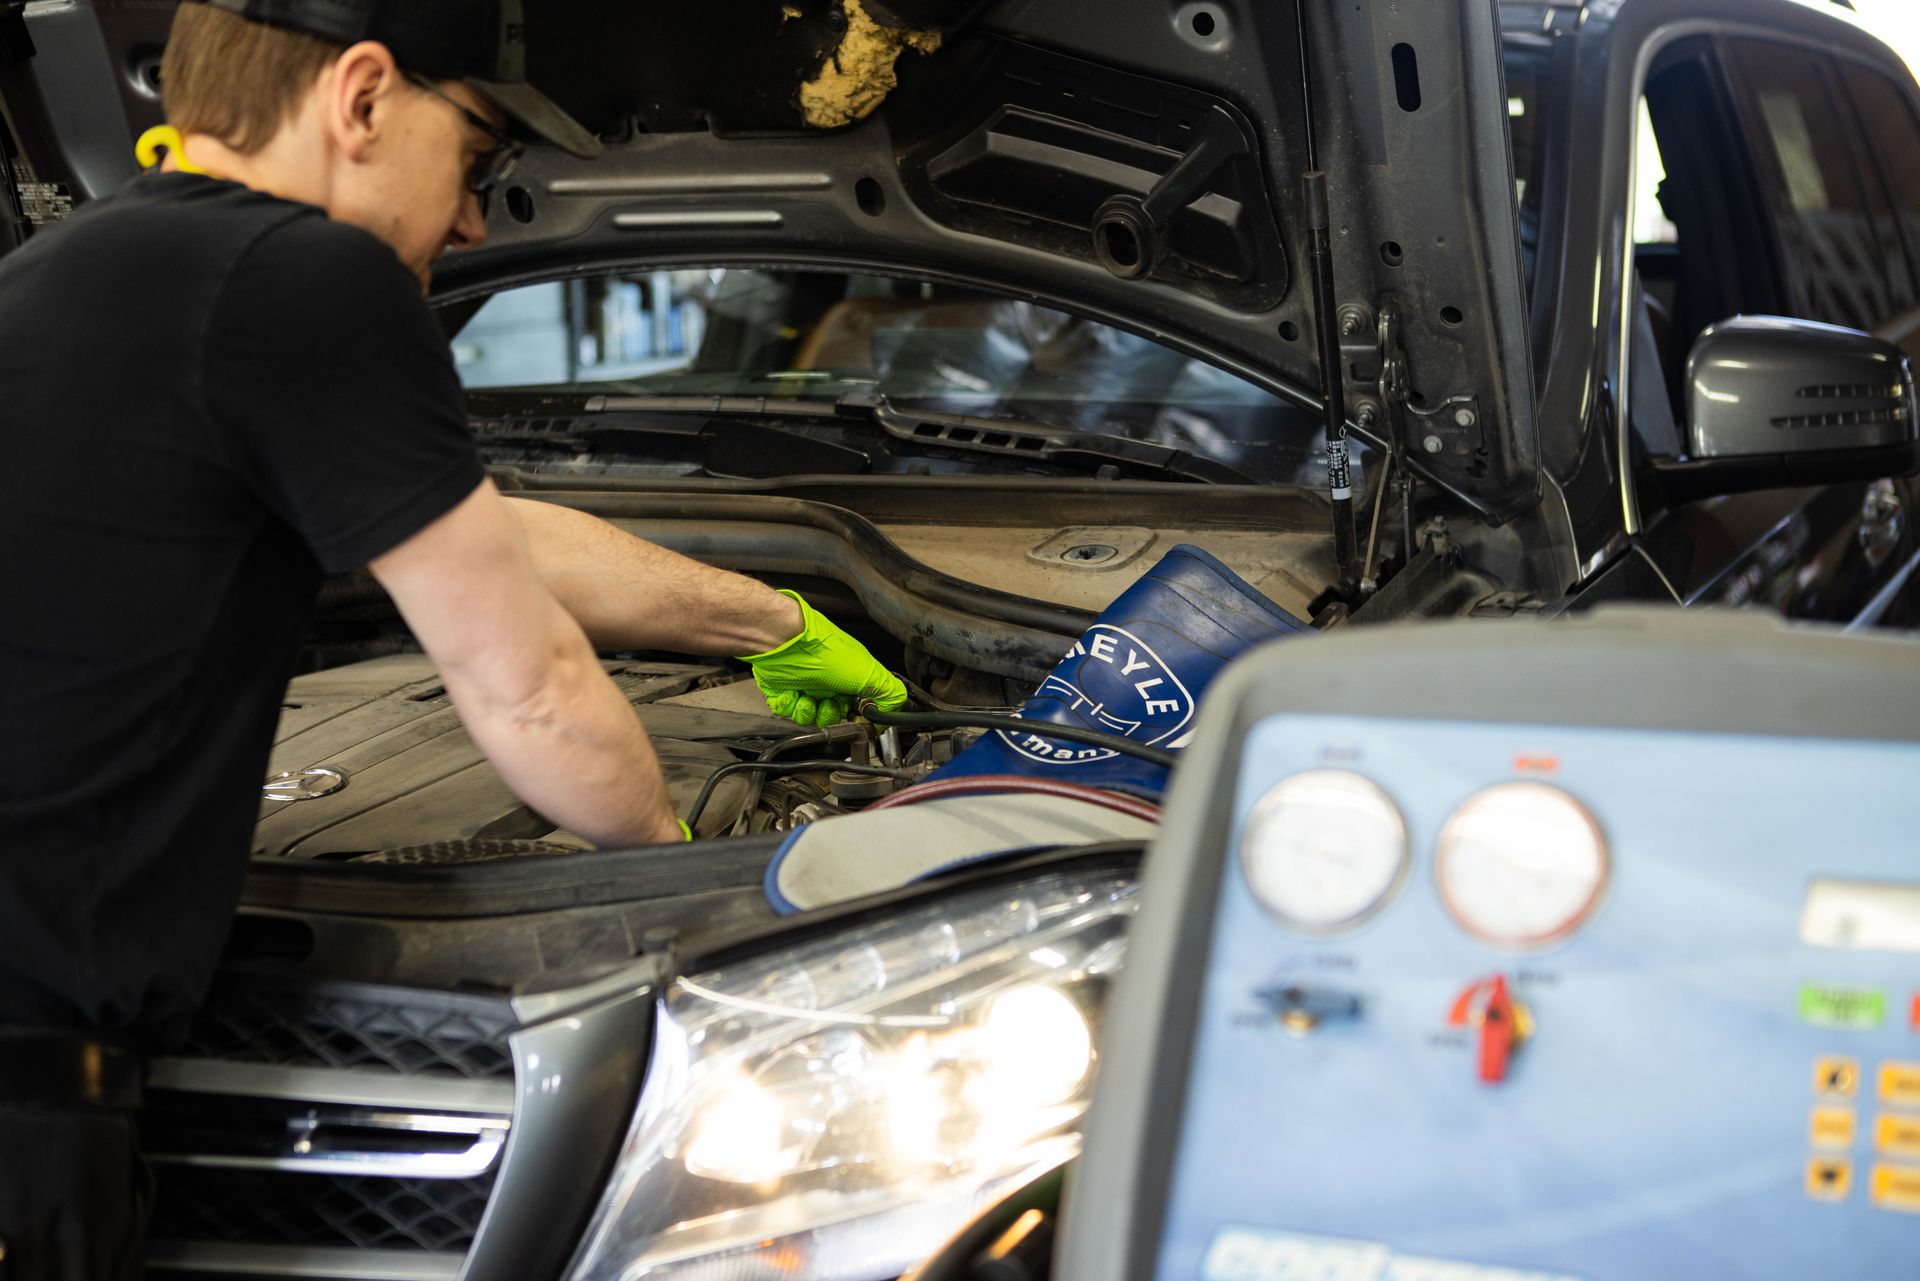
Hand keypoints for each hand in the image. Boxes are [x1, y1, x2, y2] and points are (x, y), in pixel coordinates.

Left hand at [740, 591, 907, 725]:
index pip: (859, 707)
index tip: (857, 718)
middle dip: (831, 714)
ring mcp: (806, 686)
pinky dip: (790, 706)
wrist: (787, 643)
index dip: (857, 716)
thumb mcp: (870, 674)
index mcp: (851, 677)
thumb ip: (890, 694)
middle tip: (829, 703)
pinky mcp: (784, 690)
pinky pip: (788, 712)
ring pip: (811, 717)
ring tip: (808, 697)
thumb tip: (893, 710)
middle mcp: (830, 681)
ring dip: (810, 711)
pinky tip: (793, 693)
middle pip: (834, 715)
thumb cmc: (825, 651)